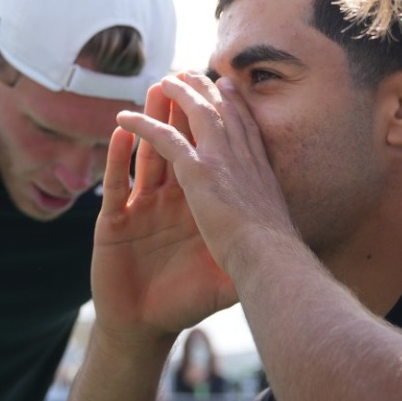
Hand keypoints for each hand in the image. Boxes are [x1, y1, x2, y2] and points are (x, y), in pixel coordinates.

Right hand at [92, 84, 237, 343]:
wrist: (145, 326)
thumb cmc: (184, 303)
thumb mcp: (225, 281)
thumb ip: (250, 261)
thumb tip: (288, 251)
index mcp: (197, 208)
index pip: (207, 157)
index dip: (213, 125)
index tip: (225, 90)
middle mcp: (168, 202)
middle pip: (177, 146)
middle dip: (180, 111)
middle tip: (187, 74)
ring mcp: (139, 209)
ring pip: (147, 156)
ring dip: (151, 122)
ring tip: (154, 89)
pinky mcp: (113, 223)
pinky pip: (117, 184)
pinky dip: (119, 158)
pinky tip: (121, 131)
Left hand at [116, 73, 297, 282]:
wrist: (271, 259)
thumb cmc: (277, 255)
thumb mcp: (275, 225)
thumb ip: (266, 215)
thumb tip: (272, 225)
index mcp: (261, 169)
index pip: (246, 126)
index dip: (235, 104)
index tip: (226, 87)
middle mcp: (244, 156)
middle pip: (223, 110)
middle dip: (207, 89)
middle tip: (192, 73)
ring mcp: (221, 159)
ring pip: (197, 114)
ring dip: (179, 94)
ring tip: (163, 81)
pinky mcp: (196, 170)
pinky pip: (163, 139)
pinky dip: (143, 125)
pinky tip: (125, 116)